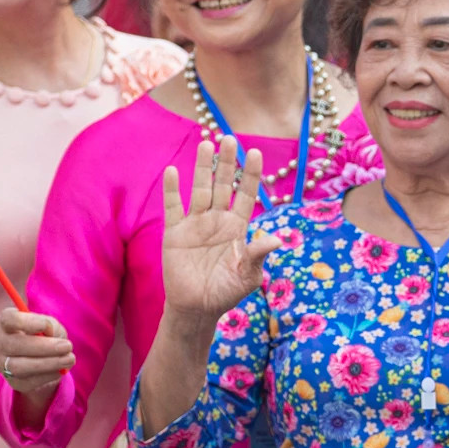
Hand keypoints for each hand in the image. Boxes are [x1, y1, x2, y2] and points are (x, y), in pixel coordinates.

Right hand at [0, 310, 73, 401]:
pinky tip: (60, 370)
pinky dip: (48, 375)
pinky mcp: (12, 381)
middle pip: (15, 345)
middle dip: (44, 347)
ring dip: (48, 363)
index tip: (47, 326)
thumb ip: (51, 326)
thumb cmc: (46, 335)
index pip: (10, 320)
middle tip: (67, 346)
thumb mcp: (51, 325)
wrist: (43, 359)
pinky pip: (28, 381)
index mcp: (6, 322)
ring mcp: (2, 363)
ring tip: (69, 359)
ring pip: (19, 367)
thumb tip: (49, 334)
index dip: (28, 322)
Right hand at [161, 137, 280, 326]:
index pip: (246, 195)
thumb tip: (276, 239)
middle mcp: (217, 220)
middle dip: (227, 163)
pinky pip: (173, 207)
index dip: (251, 175)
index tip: (256, 152)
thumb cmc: (226, 293)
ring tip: (206, 144)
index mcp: (237, 228)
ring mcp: (195, 224)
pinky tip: (172, 170)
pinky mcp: (175, 233)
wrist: (196, 309)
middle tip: (229, 138)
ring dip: (202, 168)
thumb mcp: (247, 276)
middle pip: (222, 185)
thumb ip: (257, 255)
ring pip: (199, 189)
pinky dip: (172, 190)